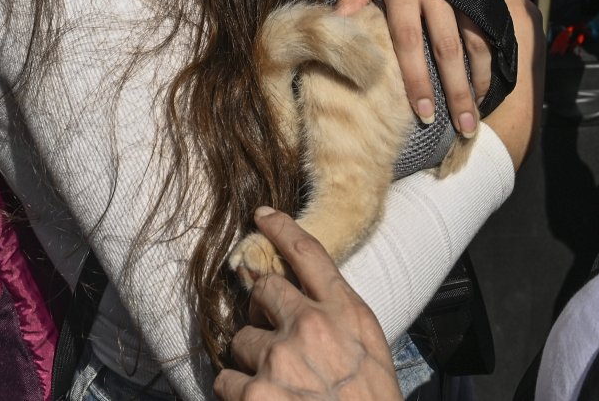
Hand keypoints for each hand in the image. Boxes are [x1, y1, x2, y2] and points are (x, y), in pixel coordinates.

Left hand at [216, 208, 400, 400]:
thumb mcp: (371, 352)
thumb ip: (340, 322)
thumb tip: (307, 308)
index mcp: (347, 313)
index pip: (310, 255)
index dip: (282, 230)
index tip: (263, 216)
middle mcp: (311, 325)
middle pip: (264, 290)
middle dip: (262, 310)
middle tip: (273, 338)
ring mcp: (280, 357)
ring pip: (242, 338)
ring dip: (251, 360)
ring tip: (275, 386)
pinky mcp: (255, 392)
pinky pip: (226, 379)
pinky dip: (237, 392)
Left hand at [336, 0, 490, 136]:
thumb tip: (338, 19)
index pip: (407, 43)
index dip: (416, 80)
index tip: (424, 114)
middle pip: (447, 50)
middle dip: (456, 92)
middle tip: (462, 129)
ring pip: (477, 40)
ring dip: (479, 78)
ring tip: (479, 111)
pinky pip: (493, 24)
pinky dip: (496, 54)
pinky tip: (495, 79)